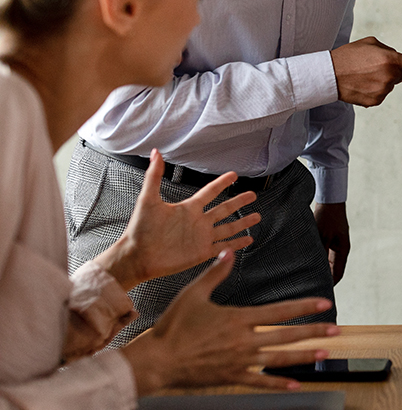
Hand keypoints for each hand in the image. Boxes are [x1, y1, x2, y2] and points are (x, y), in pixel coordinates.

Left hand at [95, 149, 259, 289]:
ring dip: (242, 223)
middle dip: (239, 202)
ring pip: (228, 227)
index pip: (210, 192)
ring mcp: (201, 237)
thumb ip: (154, 176)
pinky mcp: (202, 252)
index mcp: (188, 208)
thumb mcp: (148, 200)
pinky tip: (246, 241)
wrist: (137, 256)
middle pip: (224, 209)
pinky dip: (236, 244)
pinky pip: (223, 247)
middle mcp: (198, 221)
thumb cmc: (139, 229)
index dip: (222, 183)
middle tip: (252, 195)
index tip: (233, 175)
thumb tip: (156, 153)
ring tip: (256, 217)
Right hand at [122, 249, 339, 394]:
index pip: (279, 311)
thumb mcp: (193, 294)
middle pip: (286, 335)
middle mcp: (244, 340)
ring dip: (304, 356)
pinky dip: (279, 383)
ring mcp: (240, 361)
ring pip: (279, 359)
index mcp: (238, 318)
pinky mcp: (231, 377)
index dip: (303, 307)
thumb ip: (214, 274)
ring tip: (325, 353)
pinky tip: (297, 383)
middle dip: (313, 332)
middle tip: (336, 330)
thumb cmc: (173, 326)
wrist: (157, 361)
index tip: (323, 304)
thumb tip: (227, 252)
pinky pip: (260, 382)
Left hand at [313, 202, 350, 284]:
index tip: (319, 292)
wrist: (329, 199)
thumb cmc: (327, 217)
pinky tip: (308, 261)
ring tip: (308, 276)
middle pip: (333, 270)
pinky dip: (318, 259)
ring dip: (320, 268)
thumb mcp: (321, 237)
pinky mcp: (330, 238)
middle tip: (311, 287)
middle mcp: (341, 248)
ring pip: (328, 262)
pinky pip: (324, 253)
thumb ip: (320, 254)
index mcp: (342, 250)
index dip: (329, 285)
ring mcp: (336, 243)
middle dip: (324, 279)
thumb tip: (315, 270)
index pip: (337, 274)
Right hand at [331, 36, 401, 106]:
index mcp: (391, 59)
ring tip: (361, 75)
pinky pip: (381, 95)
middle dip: (391, 71)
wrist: (328, 74)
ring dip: (380, 80)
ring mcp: (384, 91)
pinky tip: (359, 86)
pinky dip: (372, 91)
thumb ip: (389, 50)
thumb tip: (397, 62)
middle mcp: (390, 76)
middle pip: (401, 75)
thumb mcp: (370, 43)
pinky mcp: (376, 102)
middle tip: (371, 66)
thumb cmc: (349, 55)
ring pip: (390, 85)